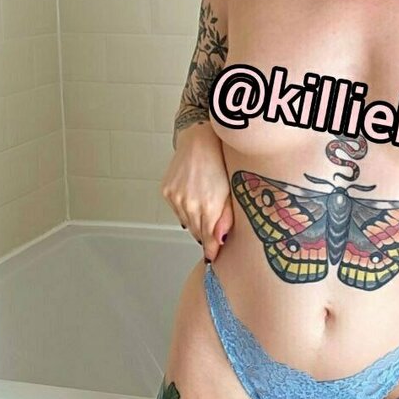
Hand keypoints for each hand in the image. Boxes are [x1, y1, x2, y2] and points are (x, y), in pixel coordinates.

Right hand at [160, 122, 232, 260]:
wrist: (200, 141)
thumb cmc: (220, 162)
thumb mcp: (230, 191)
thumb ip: (225, 218)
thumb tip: (219, 241)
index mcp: (209, 205)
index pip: (208, 238)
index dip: (210, 250)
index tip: (212, 258)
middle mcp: (190, 203)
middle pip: (196, 231)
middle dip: (204, 235)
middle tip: (211, 236)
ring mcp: (176, 197)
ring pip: (186, 221)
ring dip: (195, 221)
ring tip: (203, 210)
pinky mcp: (167, 191)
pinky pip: (177, 209)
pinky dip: (184, 208)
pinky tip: (193, 198)